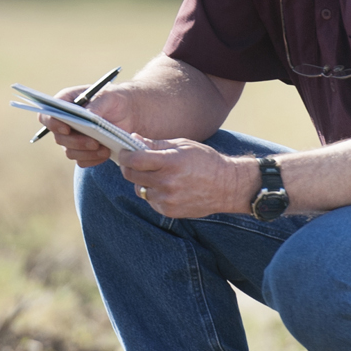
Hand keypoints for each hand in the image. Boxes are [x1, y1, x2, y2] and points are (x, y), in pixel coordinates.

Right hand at [42, 82, 142, 169]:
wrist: (129, 112)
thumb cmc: (115, 98)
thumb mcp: (108, 96)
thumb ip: (96, 104)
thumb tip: (87, 115)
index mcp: (65, 103)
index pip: (48, 114)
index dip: (53, 122)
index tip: (67, 129)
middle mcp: (65, 121)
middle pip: (59, 137)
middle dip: (76, 142)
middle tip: (94, 142)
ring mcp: (72, 138)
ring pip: (69, 152)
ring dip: (86, 153)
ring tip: (104, 149)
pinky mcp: (82, 151)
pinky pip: (81, 161)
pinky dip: (92, 160)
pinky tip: (106, 153)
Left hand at [114, 139, 261, 218]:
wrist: (226, 186)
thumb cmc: (205, 160)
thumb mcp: (182, 145)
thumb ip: (156, 144)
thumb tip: (134, 139)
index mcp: (169, 162)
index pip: (134, 160)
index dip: (125, 155)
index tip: (124, 152)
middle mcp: (166, 182)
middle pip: (131, 176)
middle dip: (129, 168)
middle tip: (133, 162)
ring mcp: (167, 199)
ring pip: (140, 189)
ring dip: (142, 182)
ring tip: (157, 175)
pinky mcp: (169, 211)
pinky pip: (151, 201)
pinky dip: (153, 193)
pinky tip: (167, 187)